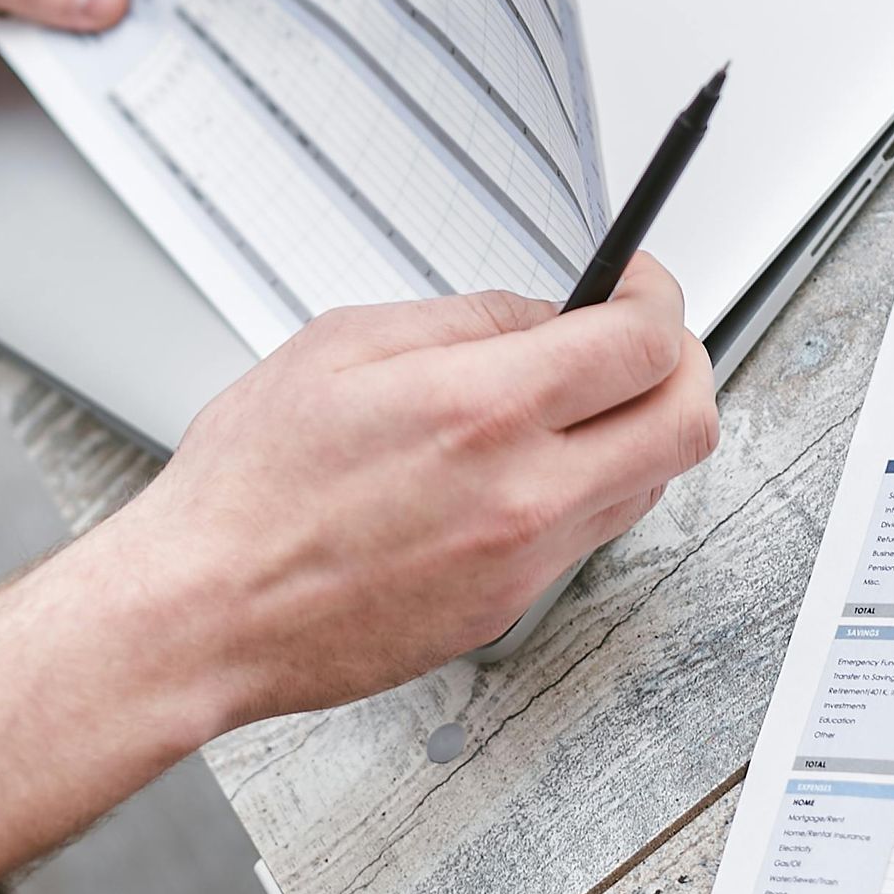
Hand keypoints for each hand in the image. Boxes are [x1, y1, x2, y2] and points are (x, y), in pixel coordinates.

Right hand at [103, 250, 718, 721]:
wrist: (206, 611)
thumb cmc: (249, 486)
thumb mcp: (343, 346)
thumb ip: (465, 321)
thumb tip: (545, 314)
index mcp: (485, 410)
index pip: (643, 344)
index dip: (657, 296)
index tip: (637, 283)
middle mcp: (525, 493)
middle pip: (687, 422)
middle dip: (682, 362)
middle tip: (643, 337)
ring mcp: (525, 562)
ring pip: (650, 481)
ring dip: (637, 426)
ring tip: (577, 398)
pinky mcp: (508, 607)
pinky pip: (591, 532)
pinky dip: (587, 483)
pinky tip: (528, 462)